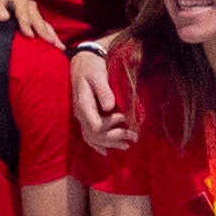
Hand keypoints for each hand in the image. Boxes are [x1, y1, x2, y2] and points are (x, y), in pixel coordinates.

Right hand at [66, 37, 131, 154]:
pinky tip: (106, 152)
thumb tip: (110, 107)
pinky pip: (88, 136)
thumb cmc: (92, 68)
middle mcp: (81, 114)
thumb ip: (103, 90)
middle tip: (134, 136)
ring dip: (109, 144)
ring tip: (126, 146)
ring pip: (92, 138)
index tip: (124, 117)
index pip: (96, 126)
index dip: (111, 125)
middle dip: (115, 137)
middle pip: (95, 135)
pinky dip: (97, 145)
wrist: (82, 63)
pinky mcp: (85, 117)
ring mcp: (82, 117)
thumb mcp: (98, 75)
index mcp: (84, 104)